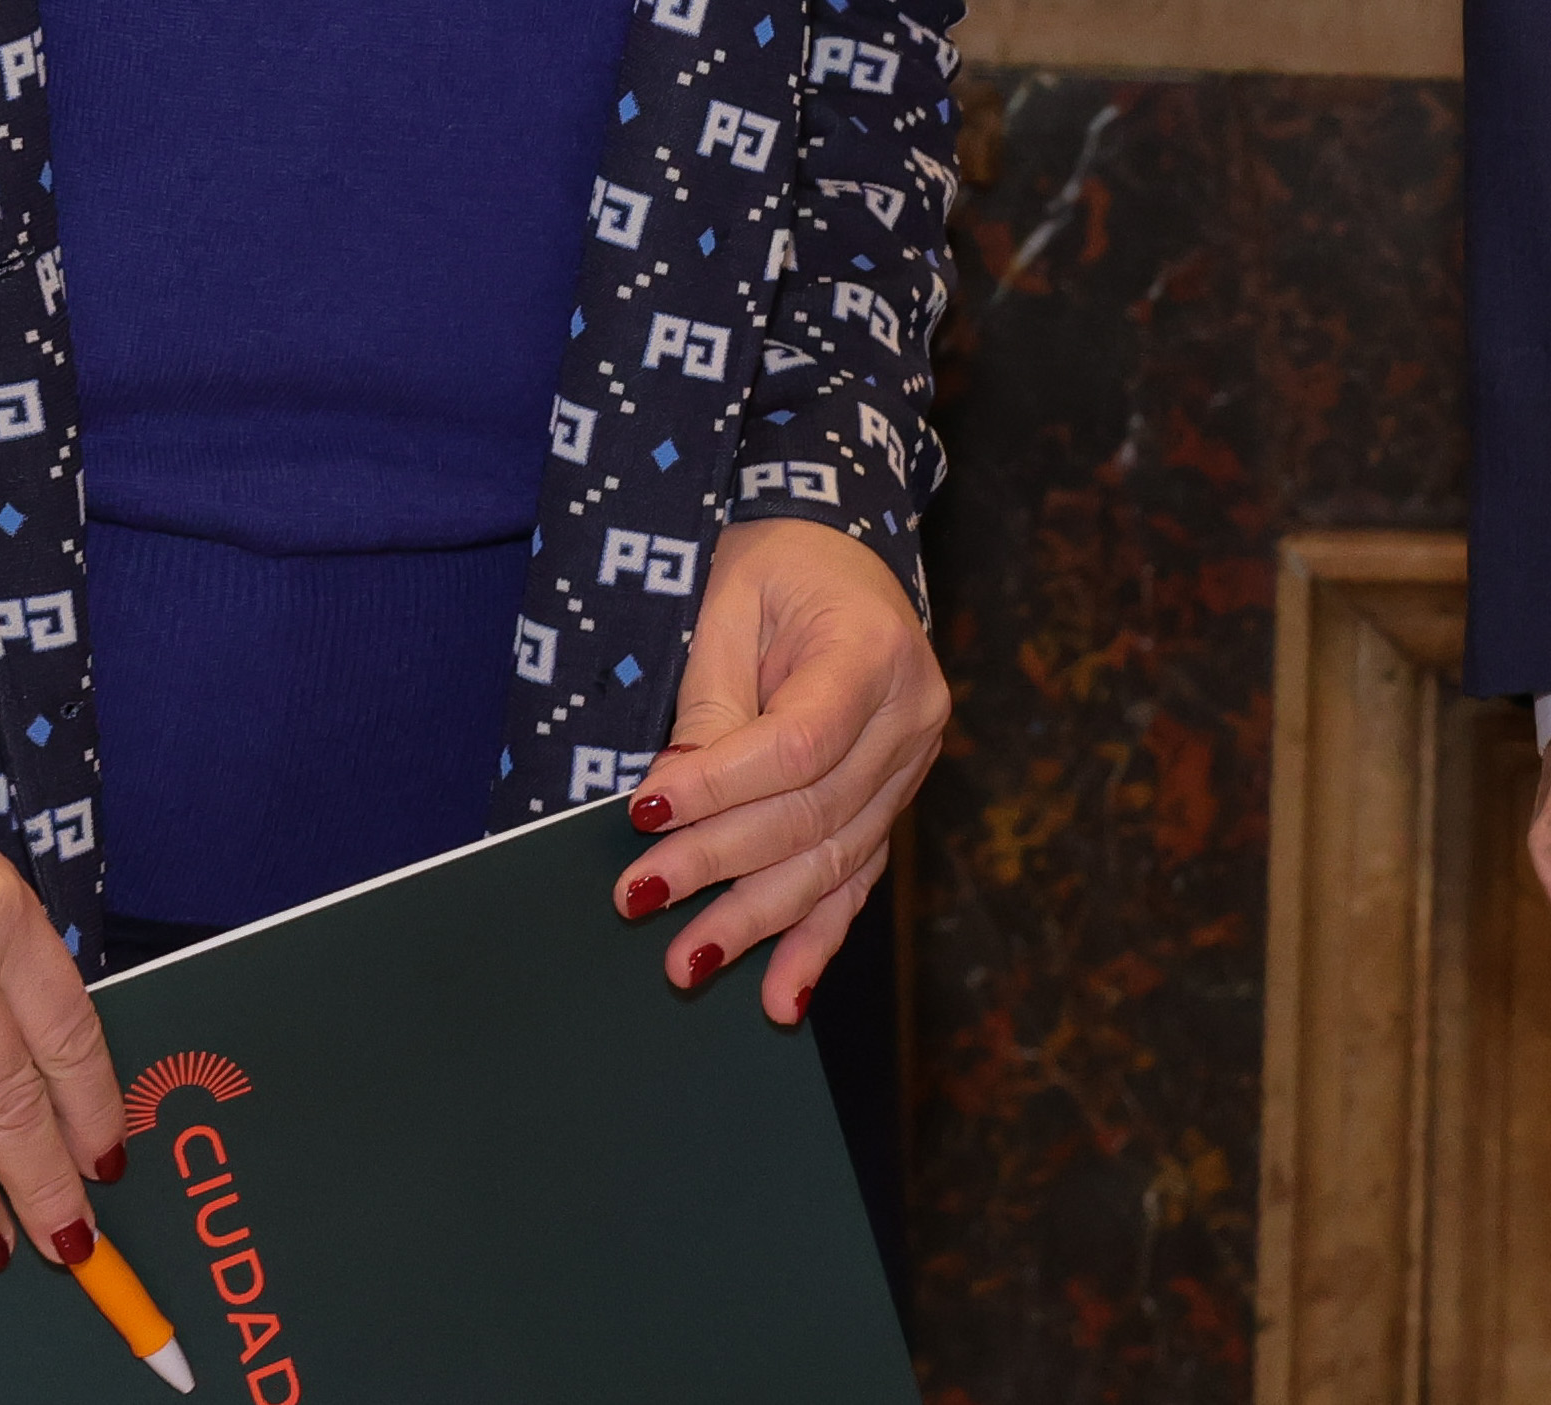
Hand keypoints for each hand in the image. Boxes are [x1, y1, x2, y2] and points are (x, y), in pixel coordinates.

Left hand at [621, 516, 951, 1021]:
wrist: (837, 551)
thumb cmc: (771, 566)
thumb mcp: (727, 607)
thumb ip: (709, 708)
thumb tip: (666, 807)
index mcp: (874, 650)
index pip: (797, 742)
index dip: (720, 787)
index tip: (642, 812)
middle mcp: (911, 716)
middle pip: (813, 813)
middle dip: (719, 865)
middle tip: (639, 899)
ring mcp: (911, 766)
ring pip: (833, 860)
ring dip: (756, 922)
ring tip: (685, 963)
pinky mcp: (893, 801)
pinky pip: (856, 881)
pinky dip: (815, 943)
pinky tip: (781, 1000)